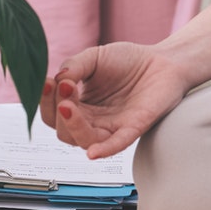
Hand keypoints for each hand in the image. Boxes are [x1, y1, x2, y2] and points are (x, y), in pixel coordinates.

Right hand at [38, 42, 192, 159]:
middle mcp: (92, 121)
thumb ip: (74, 66)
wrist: (164, 60)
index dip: (46, 101)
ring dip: (73, 126)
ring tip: (68, 106)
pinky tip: (92, 152)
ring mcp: (111, 127)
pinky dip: (104, 150)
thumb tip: (57, 80)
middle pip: (63, 130)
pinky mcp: (132, 128)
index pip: (53, 113)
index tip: (47, 81)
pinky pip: (116, 145)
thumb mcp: (95, 57)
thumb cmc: (129, 61)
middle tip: (63, 87)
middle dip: (57, 111)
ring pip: (84, 140)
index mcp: (80, 106)